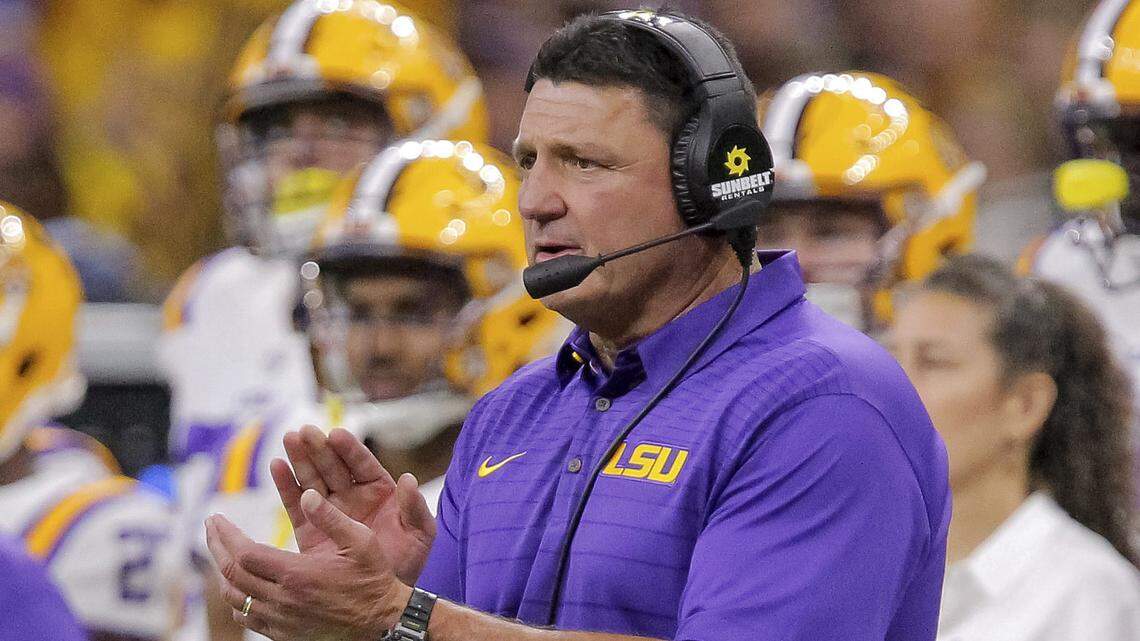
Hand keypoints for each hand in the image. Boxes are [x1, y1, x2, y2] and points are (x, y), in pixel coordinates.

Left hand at [205, 489, 411, 640]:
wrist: (382, 622)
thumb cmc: (373, 578)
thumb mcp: (361, 541)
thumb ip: (332, 517)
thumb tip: (306, 494)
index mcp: (298, 575)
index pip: (245, 554)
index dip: (226, 535)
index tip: (217, 517)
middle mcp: (283, 600)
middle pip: (232, 575)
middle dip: (216, 548)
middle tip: (209, 527)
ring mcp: (282, 620)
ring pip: (236, 598)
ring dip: (221, 574)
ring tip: (219, 552)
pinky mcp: (284, 634)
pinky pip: (248, 618)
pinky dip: (236, 599)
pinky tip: (238, 584)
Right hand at [273, 425, 435, 582]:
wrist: (383, 598)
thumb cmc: (408, 562)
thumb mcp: (421, 535)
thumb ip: (416, 508)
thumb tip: (409, 479)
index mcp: (380, 492)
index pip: (363, 465)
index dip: (350, 449)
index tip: (336, 434)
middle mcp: (353, 496)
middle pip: (334, 466)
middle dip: (320, 448)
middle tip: (306, 431)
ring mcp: (331, 511)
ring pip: (314, 479)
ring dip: (301, 459)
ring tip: (289, 438)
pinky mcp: (311, 529)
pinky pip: (296, 504)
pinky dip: (286, 485)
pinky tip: (277, 465)